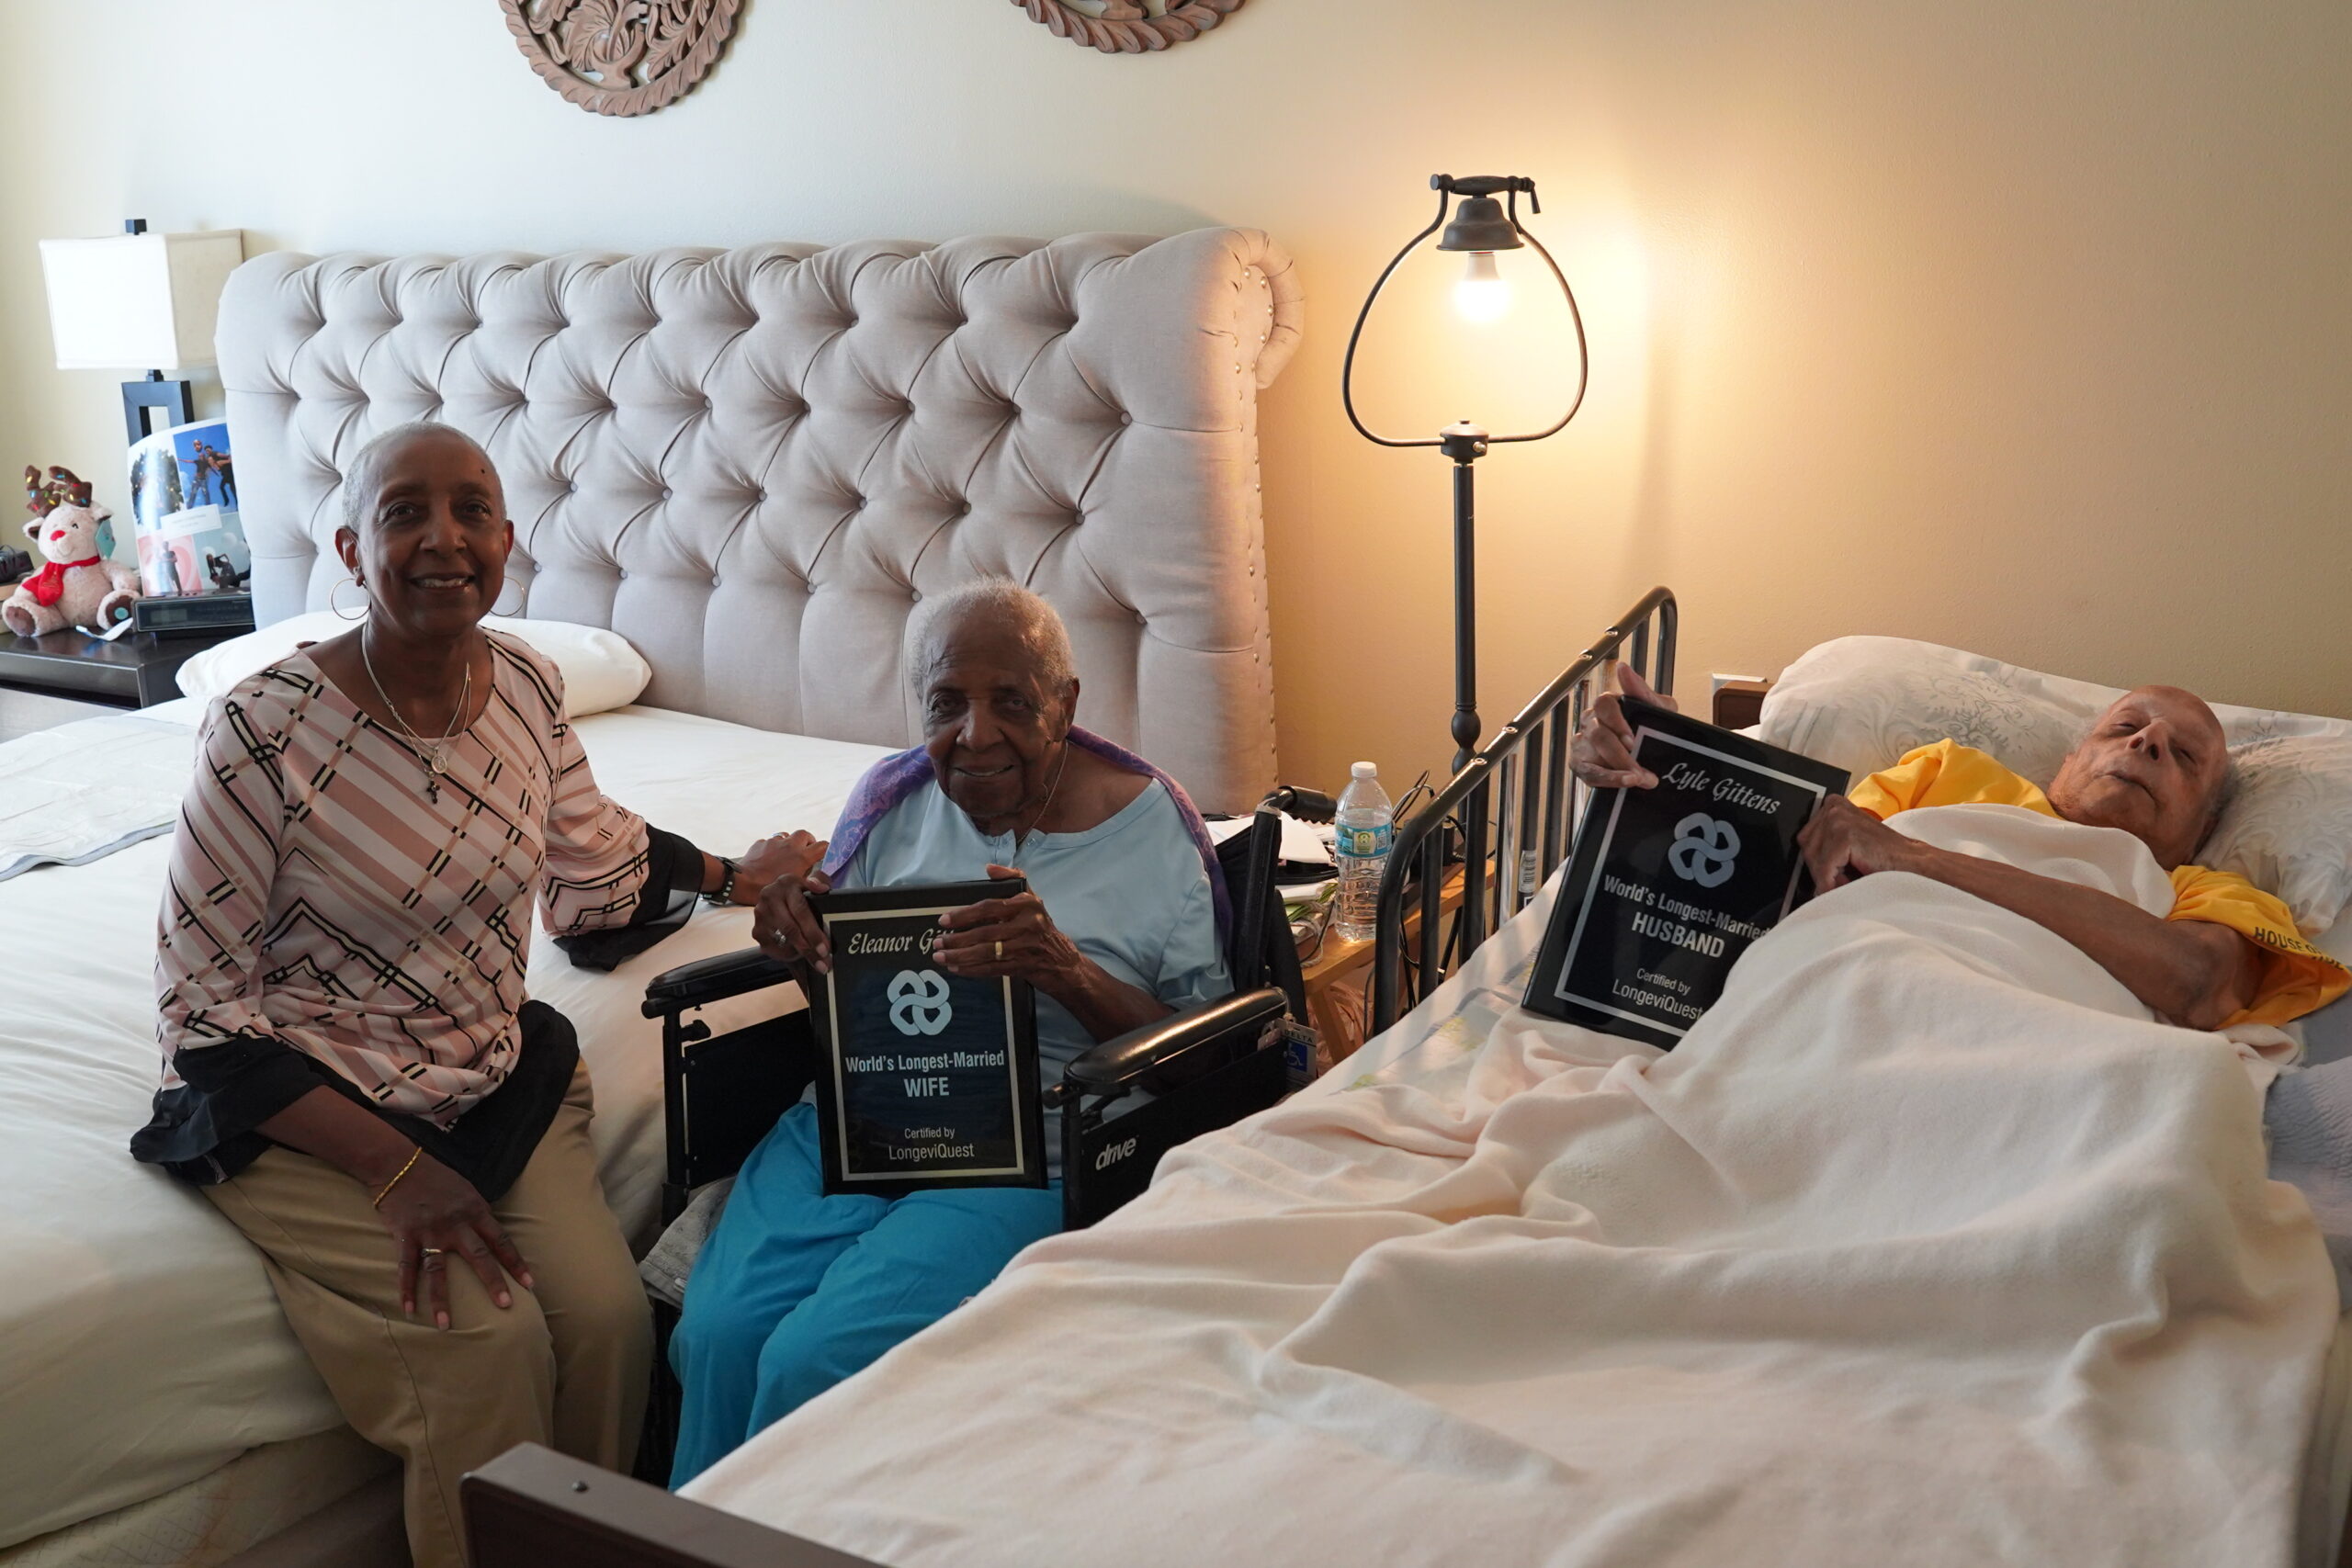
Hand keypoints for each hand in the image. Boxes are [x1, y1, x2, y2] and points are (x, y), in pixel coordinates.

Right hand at [373, 1149, 532, 1330]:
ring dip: (442, 1299)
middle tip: (506, 1305)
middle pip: (479, 1256)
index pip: (501, 1240)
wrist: (399, 1163)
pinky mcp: (405, 1235)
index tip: (530, 1283)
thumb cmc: (437, 1177)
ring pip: (439, 1270)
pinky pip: (406, 1267)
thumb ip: (478, 1214)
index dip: (516, 1262)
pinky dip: (406, 1289)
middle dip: (493, 1282)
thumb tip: (493, 1236)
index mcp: (475, 1211)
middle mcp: (456, 1223)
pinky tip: (408, 1309)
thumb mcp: (467, 1191)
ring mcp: (430, 1231)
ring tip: (445, 1325)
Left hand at [731, 829, 822, 908]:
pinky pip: (771, 842)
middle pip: (805, 834)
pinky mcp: (761, 843)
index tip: (825, 854)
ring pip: (787, 836)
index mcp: (801, 857)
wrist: (743, 883)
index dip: (826, 849)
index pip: (822, 846)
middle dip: (807, 841)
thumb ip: (806, 877)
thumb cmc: (767, 888)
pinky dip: (773, 848)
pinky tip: (769, 859)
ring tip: (786, 855)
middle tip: (805, 851)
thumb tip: (812, 875)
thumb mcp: (793, 887)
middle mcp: (790, 845)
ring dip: (789, 843)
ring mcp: (774, 842)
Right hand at [751, 841, 833, 973]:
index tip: (825, 947)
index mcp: (786, 883)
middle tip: (823, 963)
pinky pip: (771, 948)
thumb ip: (819, 882)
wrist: (778, 895)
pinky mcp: (756, 930)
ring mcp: (760, 914)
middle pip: (790, 929)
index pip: (800, 910)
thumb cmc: (800, 892)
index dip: (813, 931)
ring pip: (780, 940)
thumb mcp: (811, 883)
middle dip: (808, 948)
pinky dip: (786, 955)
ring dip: (799, 954)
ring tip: (815, 962)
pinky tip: (797, 956)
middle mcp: (769, 897)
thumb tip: (822, 888)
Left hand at [931, 864, 1081, 989]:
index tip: (944, 920)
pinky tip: (957, 968)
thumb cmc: (1042, 927)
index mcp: (1027, 904)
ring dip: (960, 956)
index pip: (990, 907)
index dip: (965, 914)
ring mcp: (1026, 947)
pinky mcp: (1023, 966)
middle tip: (938, 942)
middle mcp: (1029, 924)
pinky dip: (972, 969)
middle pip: (985, 932)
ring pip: (986, 952)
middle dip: (957, 939)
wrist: (1062, 961)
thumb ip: (1012, 879)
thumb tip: (989, 868)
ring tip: (940, 957)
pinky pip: (992, 968)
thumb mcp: (1032, 899)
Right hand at [1569, 664, 1678, 789]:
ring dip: (1617, 771)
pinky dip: (1607, 780)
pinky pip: (1588, 774)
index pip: (1603, 704)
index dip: (1616, 723)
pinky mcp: (1581, 765)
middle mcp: (1591, 721)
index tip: (1632, 741)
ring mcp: (1583, 744)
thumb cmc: (1656, 727)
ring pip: (1591, 756)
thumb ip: (1642, 691)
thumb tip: (1623, 668)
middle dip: (1620, 755)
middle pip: (1597, 735)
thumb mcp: (1659, 708)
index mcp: (1608, 704)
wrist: (1661, 756)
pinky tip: (1624, 783)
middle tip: (1641, 770)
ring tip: (1641, 780)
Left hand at [1797, 795, 1925, 893]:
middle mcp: (1833, 807)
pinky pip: (1824, 869)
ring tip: (1851, 879)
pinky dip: (1833, 883)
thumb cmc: (1883, 858)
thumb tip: (1799, 866)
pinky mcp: (1844, 834)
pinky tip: (1851, 882)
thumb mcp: (1847, 845)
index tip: (1831, 873)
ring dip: (1829, 878)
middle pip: (1806, 849)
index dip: (1818, 862)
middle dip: (1822, 870)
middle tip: (1843, 878)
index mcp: (1833, 805)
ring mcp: (1838, 819)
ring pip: (1814, 860)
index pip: (1806, 840)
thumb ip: (1824, 846)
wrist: (1914, 865)